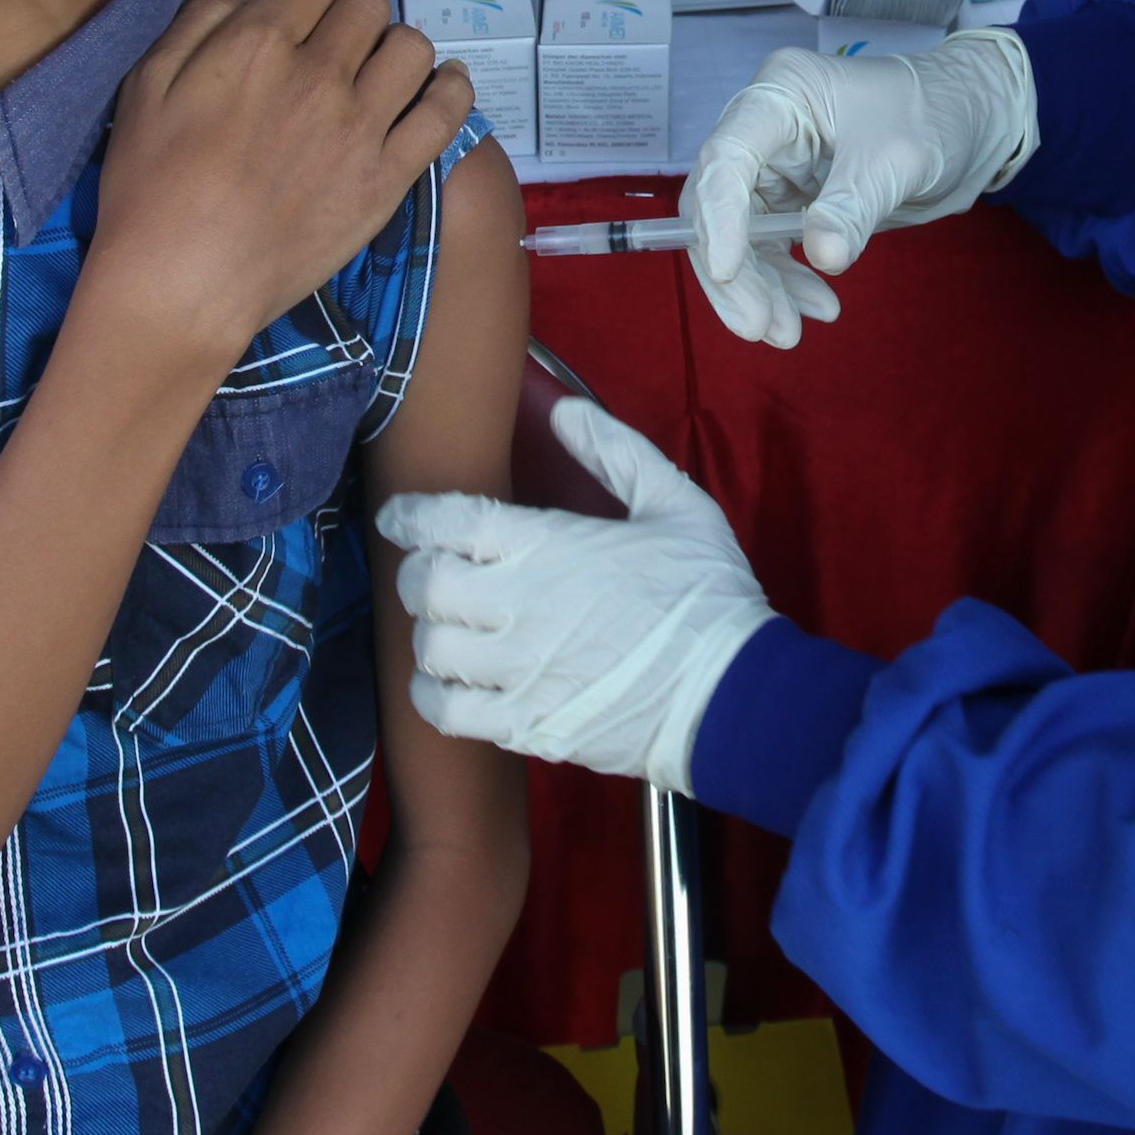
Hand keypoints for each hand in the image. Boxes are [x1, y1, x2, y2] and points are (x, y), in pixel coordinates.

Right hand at [78, 0, 471, 384]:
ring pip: (412, 48)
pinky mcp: (387, 177)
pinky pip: (445, 114)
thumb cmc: (150, 188)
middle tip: (335, 52)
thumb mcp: (146, 87)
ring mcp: (361, 126)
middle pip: (367, 7)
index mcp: (259, 44)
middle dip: (350, 19)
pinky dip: (452, 90)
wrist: (180, 283)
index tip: (296, 27)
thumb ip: (197, 25)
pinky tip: (443, 86)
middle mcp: (319, 74)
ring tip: (379, 73)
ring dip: (396, 49)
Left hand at [378, 397, 772, 791]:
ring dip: (428, 633)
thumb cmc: (709, 596)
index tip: (398, 516)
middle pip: (424, 583)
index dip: (409, 515)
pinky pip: (447, 711)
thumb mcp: (676, 503)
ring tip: (449, 627)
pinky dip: (435, 695)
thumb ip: (613, 450)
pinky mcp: (526, 724)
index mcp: (551, 545)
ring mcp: (520, 670)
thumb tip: (562, 410)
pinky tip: (454, 683)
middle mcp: (522, 606)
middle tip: (432, 571)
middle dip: (417, 572)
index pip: (449, 519)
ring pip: (428, 648)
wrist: (736, 694)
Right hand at [679, 34, 1040, 347]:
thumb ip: (855, 206)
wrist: (971, 119)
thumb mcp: (896, 159)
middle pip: (719, 205)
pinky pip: (771, 250)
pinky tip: (819, 308)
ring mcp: (775, 167)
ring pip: (740, 237)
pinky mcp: (792, 200)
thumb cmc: (934, 113)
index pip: (728, 158)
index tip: (728, 271)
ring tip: (789, 333)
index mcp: (781, 95)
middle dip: (735, 271)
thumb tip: (823, 256)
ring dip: (761, 289)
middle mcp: (764, 128)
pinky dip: (787, 284)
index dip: (720, 216)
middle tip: (761, 325)